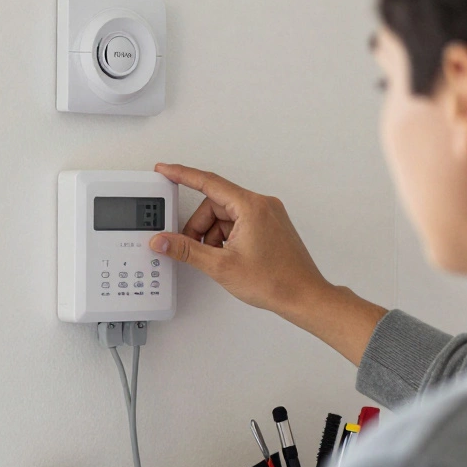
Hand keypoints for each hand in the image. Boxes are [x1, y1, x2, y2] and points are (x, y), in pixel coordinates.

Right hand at [149, 163, 330, 316]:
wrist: (303, 296)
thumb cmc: (275, 281)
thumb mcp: (220, 266)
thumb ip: (186, 250)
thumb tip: (163, 241)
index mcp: (251, 207)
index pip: (208, 182)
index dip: (182, 175)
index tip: (165, 170)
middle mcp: (261, 205)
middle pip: (214, 204)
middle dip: (198, 226)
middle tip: (191, 246)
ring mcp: (267, 215)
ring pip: (224, 216)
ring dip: (212, 235)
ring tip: (216, 257)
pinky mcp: (268, 226)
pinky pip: (236, 223)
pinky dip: (225, 238)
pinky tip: (226, 256)